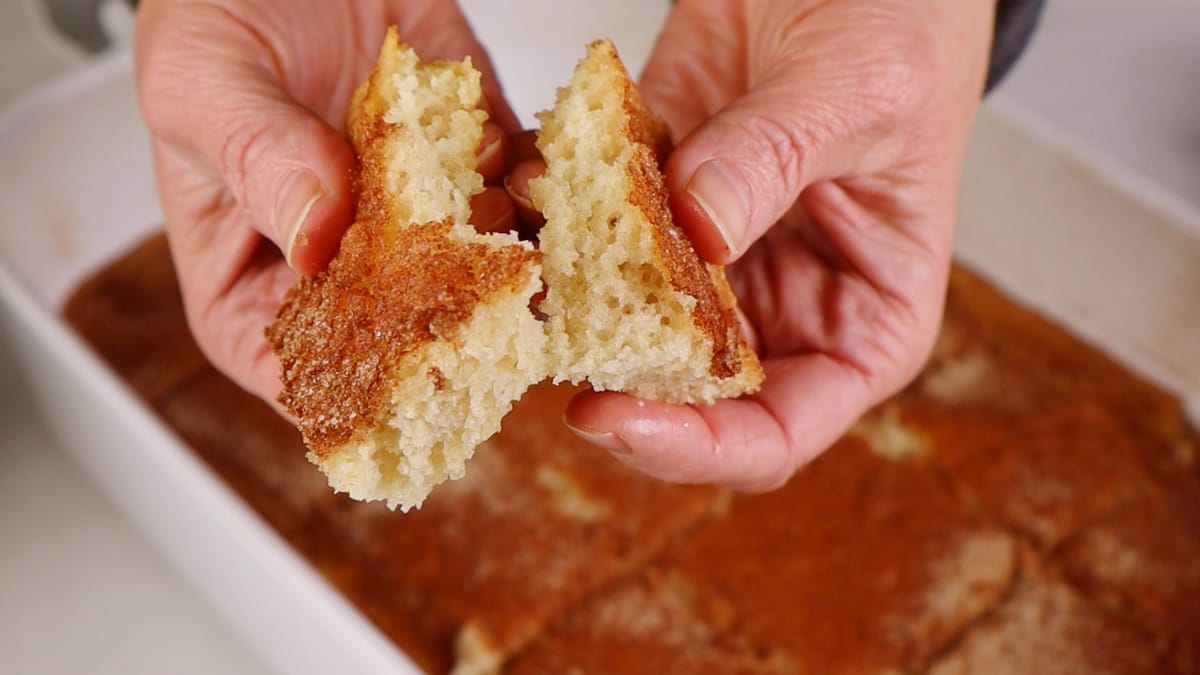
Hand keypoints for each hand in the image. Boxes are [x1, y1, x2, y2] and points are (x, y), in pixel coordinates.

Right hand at [134, 0, 518, 403]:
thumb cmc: (218, 12)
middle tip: (495, 322)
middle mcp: (344, 256)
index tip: (403, 387)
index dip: (350, 392)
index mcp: (254, 273)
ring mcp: (416, 212)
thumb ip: (255, 157)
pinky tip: (542, 174)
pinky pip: (518, 190)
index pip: (294, 366)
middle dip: (453, 331)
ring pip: (475, 270)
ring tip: (529, 246)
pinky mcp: (472, 157)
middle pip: (402, 334)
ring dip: (512, 261)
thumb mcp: (204, 84)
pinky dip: (539, 187)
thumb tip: (315, 234)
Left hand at [563, 0, 994, 489]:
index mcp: (862, 324)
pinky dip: (556, 221)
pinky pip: (594, 232)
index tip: (617, 415)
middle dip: (611, 378)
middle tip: (545, 341)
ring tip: (526, 263)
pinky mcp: (656, 197)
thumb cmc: (905, 28)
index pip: (778, 433)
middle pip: (685, 395)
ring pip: (625, 320)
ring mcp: (712, 257)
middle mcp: (781, 307)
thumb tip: (699, 227)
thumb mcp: (859, 92)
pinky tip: (532, 184)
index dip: (697, 445)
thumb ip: (777, 159)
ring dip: (568, 301)